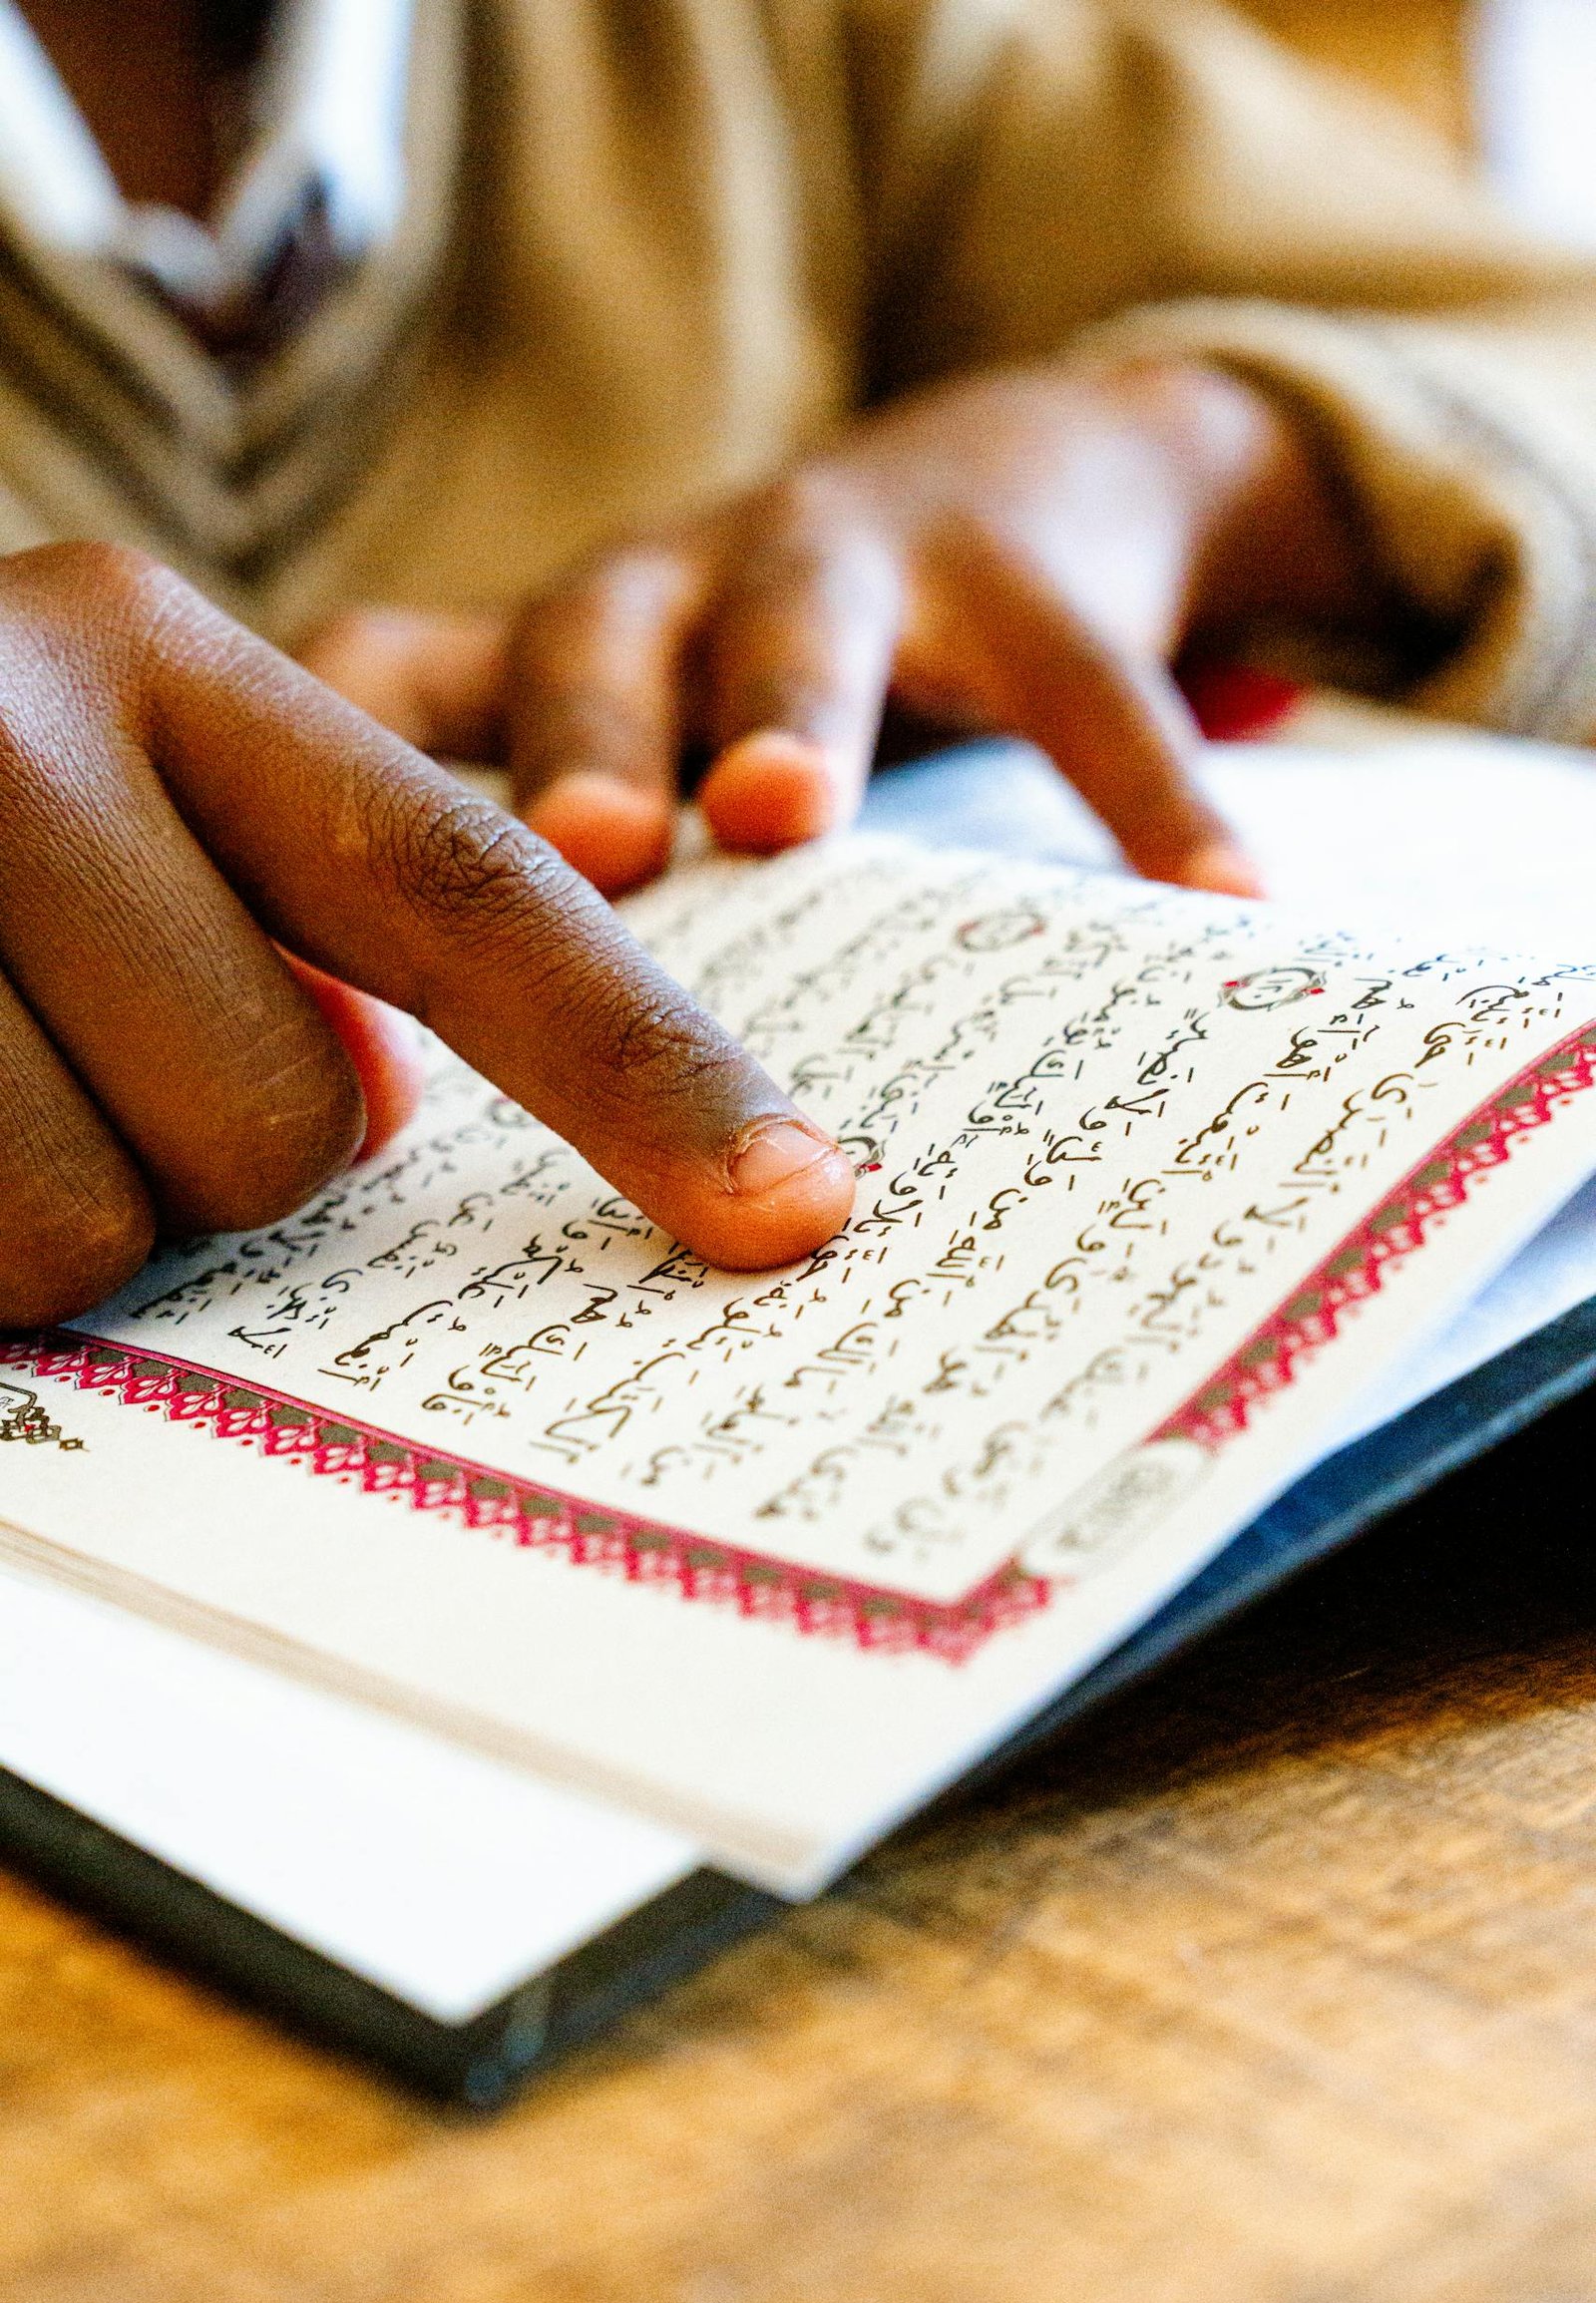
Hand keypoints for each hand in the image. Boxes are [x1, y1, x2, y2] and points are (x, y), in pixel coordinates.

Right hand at [0, 543, 852, 1325]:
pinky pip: (0, 1249)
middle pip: (299, 1120)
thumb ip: (300, 898)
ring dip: (81, 1198)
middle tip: (93, 1056)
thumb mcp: (102, 792)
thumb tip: (393, 1095)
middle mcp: (31, 730)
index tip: (796, 1200)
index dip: (643, 1065)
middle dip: (229, 1149)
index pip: (470, 890)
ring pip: (128, 1215)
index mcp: (162, 658)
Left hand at [300, 360, 1365, 897]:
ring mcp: (853, 557)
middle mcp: (681, 589)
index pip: (408, 682)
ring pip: (806, 614)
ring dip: (787, 705)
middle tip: (561, 845)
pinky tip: (1217, 901)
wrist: (1033, 480)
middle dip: (570, 732)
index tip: (305, 905)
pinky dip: (1150, 797)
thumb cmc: (792, 674)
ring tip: (787, 812)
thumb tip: (456, 1124)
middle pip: (591, 635)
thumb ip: (565, 871)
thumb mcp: (663, 737)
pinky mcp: (1033, 575)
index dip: (345, 770)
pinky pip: (1092, 688)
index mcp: (563, 653)